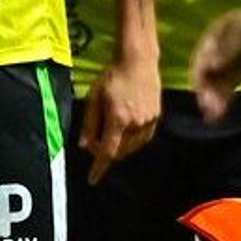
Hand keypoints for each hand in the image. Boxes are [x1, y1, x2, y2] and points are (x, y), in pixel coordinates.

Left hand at [80, 49, 157, 179]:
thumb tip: (84, 146)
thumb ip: (89, 124)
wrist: (137, 61)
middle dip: (107, 151)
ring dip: (120, 147)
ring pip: (132, 146)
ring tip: (111, 134)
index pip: (107, 152)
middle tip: (96, 142)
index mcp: (118, 119)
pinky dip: (132, 140)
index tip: (92, 179)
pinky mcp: (156, 117)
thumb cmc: (112, 76)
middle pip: (120, 151)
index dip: (99, 168)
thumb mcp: (94, 98)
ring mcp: (148, 121)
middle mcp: (135, 123)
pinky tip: (125, 131)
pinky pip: (142, 137)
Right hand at [189, 0, 240, 120]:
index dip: (198, 77)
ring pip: (216, 85)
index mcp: (212, 38)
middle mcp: (216, 53)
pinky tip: (221, 113)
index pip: (200, 61)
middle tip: (208, 109)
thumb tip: (211, 66)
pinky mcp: (240, 73)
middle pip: (206, 76)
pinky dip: (224, 100)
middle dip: (205, 92)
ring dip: (213, 100)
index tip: (200, 92)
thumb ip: (228, 51)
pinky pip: (228, 88)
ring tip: (214, 116)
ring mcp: (228, 64)